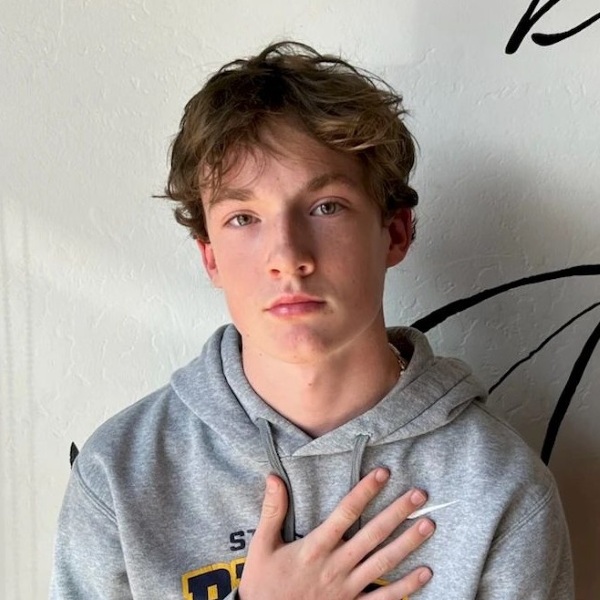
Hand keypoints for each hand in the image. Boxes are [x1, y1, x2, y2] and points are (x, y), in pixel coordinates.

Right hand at [238, 468, 433, 599]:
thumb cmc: (264, 585)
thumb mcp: (262, 546)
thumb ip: (272, 511)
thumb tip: (274, 476)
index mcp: (315, 548)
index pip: (345, 512)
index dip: (365, 491)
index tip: (383, 473)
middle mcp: (335, 566)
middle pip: (373, 534)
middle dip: (398, 512)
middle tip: (419, 494)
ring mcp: (347, 589)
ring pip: (383, 563)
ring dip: (408, 543)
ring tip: (429, 525)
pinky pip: (384, 599)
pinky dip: (406, 587)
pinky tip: (426, 573)